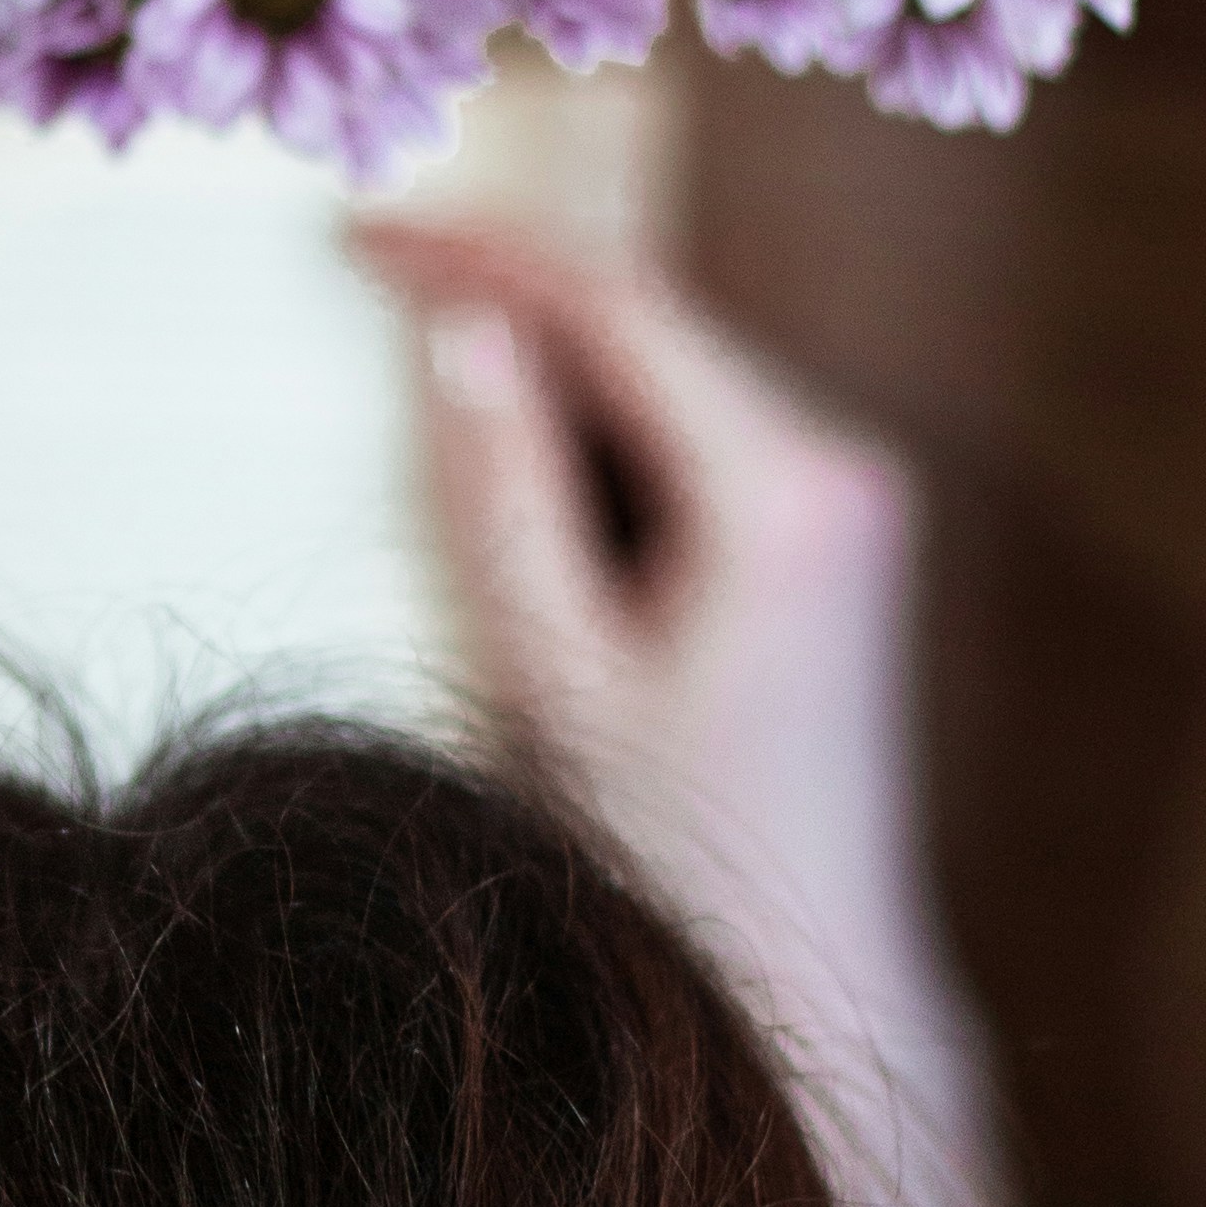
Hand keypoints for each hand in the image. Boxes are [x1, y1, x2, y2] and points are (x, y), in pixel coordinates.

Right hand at [350, 213, 1031, 1206]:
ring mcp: (848, 498)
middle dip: (506, 289)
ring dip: (544, 353)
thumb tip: (464, 333)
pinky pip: (692, 432)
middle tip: (360, 264)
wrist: (809, 970)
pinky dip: (594, 420)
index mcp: (787, 490)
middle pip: (647, 323)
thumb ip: (508, 499)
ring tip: (407, 339)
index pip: (615, 304)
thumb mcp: (560, 676)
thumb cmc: (679, 857)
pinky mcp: (829, 535)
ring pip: (665, 373)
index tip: (357, 236)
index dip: (480, 254)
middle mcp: (842, 466)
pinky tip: (503, 437)